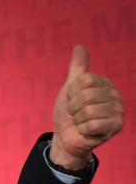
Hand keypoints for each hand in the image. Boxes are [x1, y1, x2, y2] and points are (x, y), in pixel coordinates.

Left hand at [51, 45, 123, 169]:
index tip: (72, 99)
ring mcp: (118, 111)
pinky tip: (86, 130)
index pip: (84, 80)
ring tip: (80, 122)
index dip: (71, 93)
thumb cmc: (68, 113)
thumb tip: (80, 46)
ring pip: (88, 111)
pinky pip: (92, 125)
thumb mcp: (69, 88)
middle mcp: (115, 95)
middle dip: (73, 108)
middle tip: (75, 113)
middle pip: (86, 96)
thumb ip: (77, 68)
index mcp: (104, 84)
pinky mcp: (116, 126)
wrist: (66, 137)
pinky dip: (82, 129)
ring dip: (77, 120)